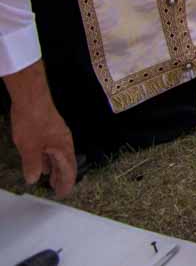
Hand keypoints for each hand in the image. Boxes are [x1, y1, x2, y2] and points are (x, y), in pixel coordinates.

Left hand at [6, 63, 75, 196]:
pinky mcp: (50, 130)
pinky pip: (54, 150)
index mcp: (63, 147)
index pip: (68, 169)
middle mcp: (64, 141)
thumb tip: (34, 179)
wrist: (31, 99)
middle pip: (67, 163)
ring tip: (51, 180)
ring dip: (56, 169)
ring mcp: (58, 135)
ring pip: (60, 156)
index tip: (63, 194)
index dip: (66, 183)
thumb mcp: (29, 148)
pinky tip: (43, 163)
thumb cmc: (32, 123)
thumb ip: (33, 165)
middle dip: (63, 177)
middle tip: (58, 190)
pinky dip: (50, 160)